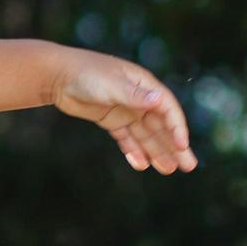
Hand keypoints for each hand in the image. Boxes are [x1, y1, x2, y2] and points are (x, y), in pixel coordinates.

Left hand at [51, 51, 195, 174]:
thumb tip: (160, 100)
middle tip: (188, 166)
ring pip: (145, 135)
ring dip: (157, 152)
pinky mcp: (111, 119)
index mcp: (145, 86)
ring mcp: (125, 109)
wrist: (58, 74)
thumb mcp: (112, 85)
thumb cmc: (87, 75)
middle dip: (174, 146)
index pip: (168, 110)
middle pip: (161, 126)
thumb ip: (134, 95)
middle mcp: (139, 98)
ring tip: (169, 170)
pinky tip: (142, 165)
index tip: (182, 146)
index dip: (177, 128)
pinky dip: (134, 150)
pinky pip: (126, 138)